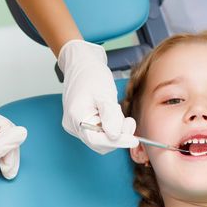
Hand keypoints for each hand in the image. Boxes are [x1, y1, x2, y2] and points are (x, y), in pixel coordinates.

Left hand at [0, 112, 26, 198]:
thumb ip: (6, 143)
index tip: (7, 164)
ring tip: (5, 174)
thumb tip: (22, 132)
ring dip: (7, 159)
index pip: (5, 125)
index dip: (11, 145)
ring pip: (3, 144)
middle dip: (10, 154)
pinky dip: (1, 161)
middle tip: (7, 171)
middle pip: (5, 135)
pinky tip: (0, 171)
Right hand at [58, 40, 138, 154]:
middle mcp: (73, 125)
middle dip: (118, 136)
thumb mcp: (105, 94)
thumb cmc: (91, 74)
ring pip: (101, 138)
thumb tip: (116, 136)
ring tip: (117, 111)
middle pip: (99, 143)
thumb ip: (110, 116)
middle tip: (129, 122)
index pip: (97, 140)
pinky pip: (100, 131)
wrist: (82, 63)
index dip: (117, 142)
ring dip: (115, 130)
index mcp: (76, 117)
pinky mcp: (83, 123)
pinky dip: (110, 126)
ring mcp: (77, 125)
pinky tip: (113, 113)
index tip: (133, 140)